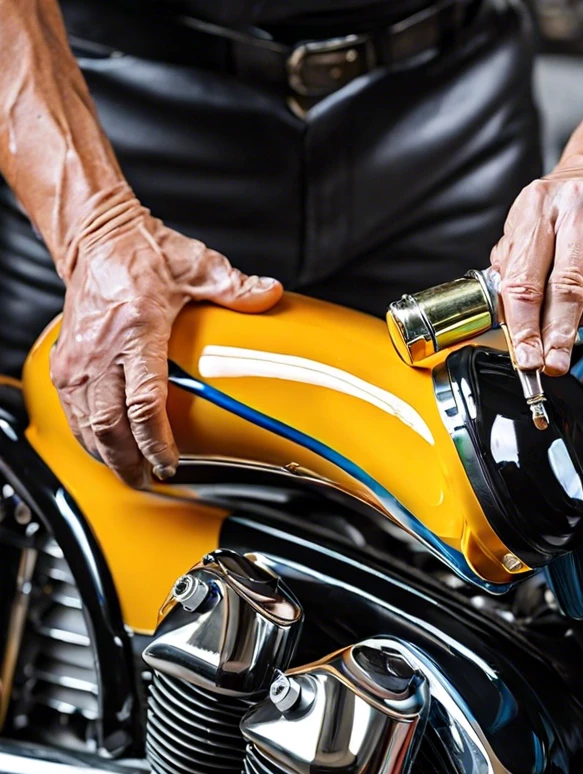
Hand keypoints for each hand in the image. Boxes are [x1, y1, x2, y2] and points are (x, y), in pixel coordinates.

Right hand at [49, 192, 281, 486]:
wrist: (96, 237)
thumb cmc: (142, 254)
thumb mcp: (196, 266)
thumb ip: (235, 287)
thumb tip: (270, 294)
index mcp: (135, 332)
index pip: (144, 403)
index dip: (156, 441)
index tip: (171, 462)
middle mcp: (100, 351)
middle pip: (110, 426)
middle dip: (129, 461)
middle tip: (150, 481)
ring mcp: (78, 359)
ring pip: (87, 424)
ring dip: (107, 455)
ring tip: (132, 476)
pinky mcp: (65, 362)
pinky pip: (73, 412)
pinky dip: (89, 437)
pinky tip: (106, 450)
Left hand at [490, 156, 582, 375]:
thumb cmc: (564, 205)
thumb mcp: (526, 225)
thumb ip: (513, 269)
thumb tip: (510, 320)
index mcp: (538, 204)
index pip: (526, 278)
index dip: (525, 326)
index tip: (527, 357)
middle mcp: (579, 202)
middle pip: (570, 285)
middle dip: (560, 333)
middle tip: (555, 361)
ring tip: (580, 324)